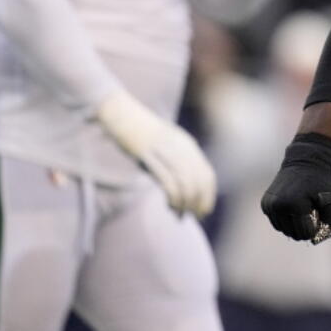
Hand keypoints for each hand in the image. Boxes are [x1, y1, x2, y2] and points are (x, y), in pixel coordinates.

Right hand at [94, 91, 216, 216]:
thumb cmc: (142, 134)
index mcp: (188, 145)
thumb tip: (184, 187)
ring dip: (186, 202)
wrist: (122, 113)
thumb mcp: (166, 145)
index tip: (205, 210)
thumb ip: (177, 161)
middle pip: (199, 180)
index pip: (207, 174)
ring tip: (181, 214)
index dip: (209, 194)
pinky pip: (167, 179)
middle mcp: (181, 147)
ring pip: (185, 181)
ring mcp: (165, 150)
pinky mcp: (148, 154)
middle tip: (195, 216)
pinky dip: (173, 196)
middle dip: (200, 202)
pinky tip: (171, 205)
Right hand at [261, 133, 330, 242]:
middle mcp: (278, 206)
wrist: (304, 160)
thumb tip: (328, 235)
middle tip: (312, 211)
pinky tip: (294, 207)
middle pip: (293, 234)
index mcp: (294, 205)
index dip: (315, 228)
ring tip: (303, 208)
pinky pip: (277, 223)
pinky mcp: (265, 204)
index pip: (305, 234)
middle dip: (305, 227)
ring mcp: (269, 205)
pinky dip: (286, 220)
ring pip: (284, 230)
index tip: (319, 214)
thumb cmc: (321, 181)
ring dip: (295, 224)